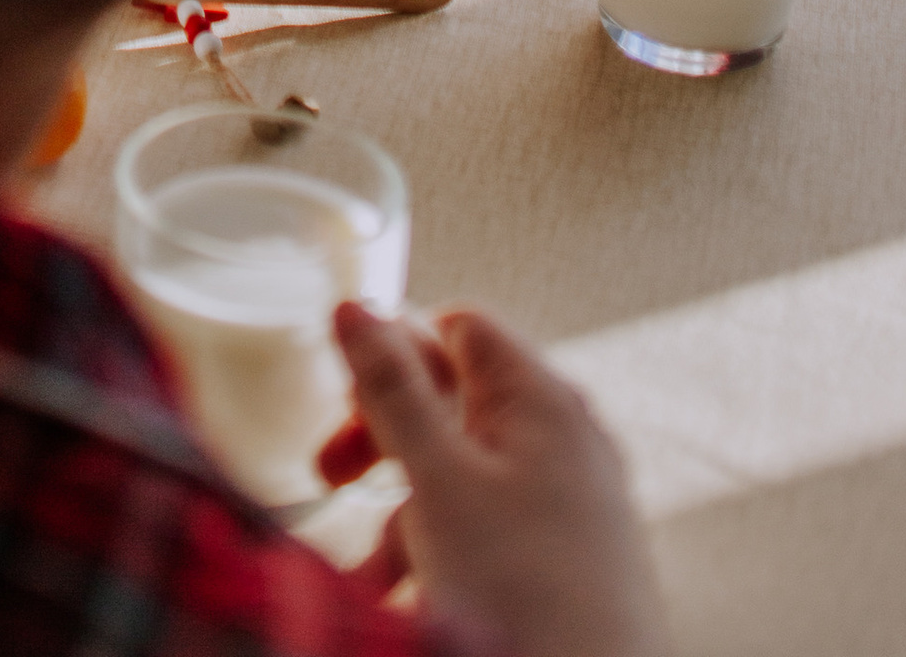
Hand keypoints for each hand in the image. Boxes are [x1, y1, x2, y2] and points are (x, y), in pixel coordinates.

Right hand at [322, 305, 667, 656]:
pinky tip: (413, 599)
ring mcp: (571, 502)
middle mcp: (566, 438)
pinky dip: (443, 556)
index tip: (348, 400)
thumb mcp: (439, 482)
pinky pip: (489, 533)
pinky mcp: (570, 560)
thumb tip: (357, 306)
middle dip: (386, 443)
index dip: (396, 352)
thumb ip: (393, 390)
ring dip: (405, 517)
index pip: (458, 328)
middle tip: (333, 474)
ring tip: (376, 578)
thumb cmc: (531, 596)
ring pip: (463, 479)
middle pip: (454, 404)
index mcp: (542, 398)